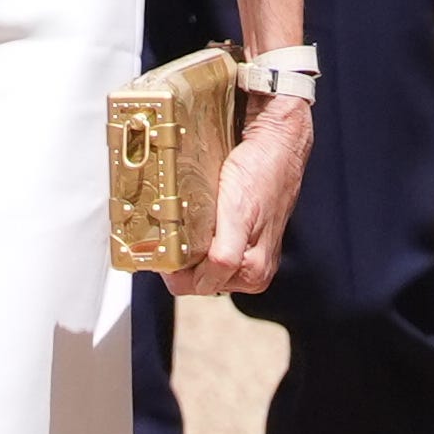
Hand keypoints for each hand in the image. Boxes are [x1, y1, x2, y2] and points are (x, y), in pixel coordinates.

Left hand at [172, 93, 311, 297]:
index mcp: (252, 273)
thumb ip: (224, 255)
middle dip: (179, 257)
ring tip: (186, 220)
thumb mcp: (236, 215)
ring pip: (200, 264)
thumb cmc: (258, 175)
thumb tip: (206, 282)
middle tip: (169, 226)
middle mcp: (254, 272)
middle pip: (194, 278)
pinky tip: (200, 218)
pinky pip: (211, 249)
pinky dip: (199, 236)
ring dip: (188, 247)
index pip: (191, 286)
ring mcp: (251, 259)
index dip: (170, 267)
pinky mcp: (247, 242)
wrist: (277, 147)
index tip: (156, 243)